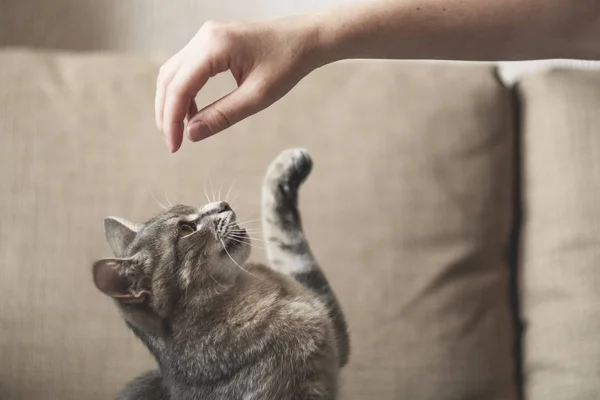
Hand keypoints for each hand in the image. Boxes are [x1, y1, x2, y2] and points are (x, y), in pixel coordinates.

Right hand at [155, 17, 321, 151]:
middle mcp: (204, 36)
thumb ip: (222, 116)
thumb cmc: (289, 63)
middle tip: (172, 143)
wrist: (307, 38)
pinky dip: (184, 91)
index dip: (171, 120)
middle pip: (169, 78)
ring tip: (181, 131)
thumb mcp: (257, 97)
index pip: (179, 87)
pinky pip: (187, 67)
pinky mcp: (212, 40)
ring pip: (174, 72)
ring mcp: (206, 35)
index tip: (175, 147)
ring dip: (172, 102)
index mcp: (214, 46)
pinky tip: (194, 113)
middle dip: (166, 113)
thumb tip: (191, 134)